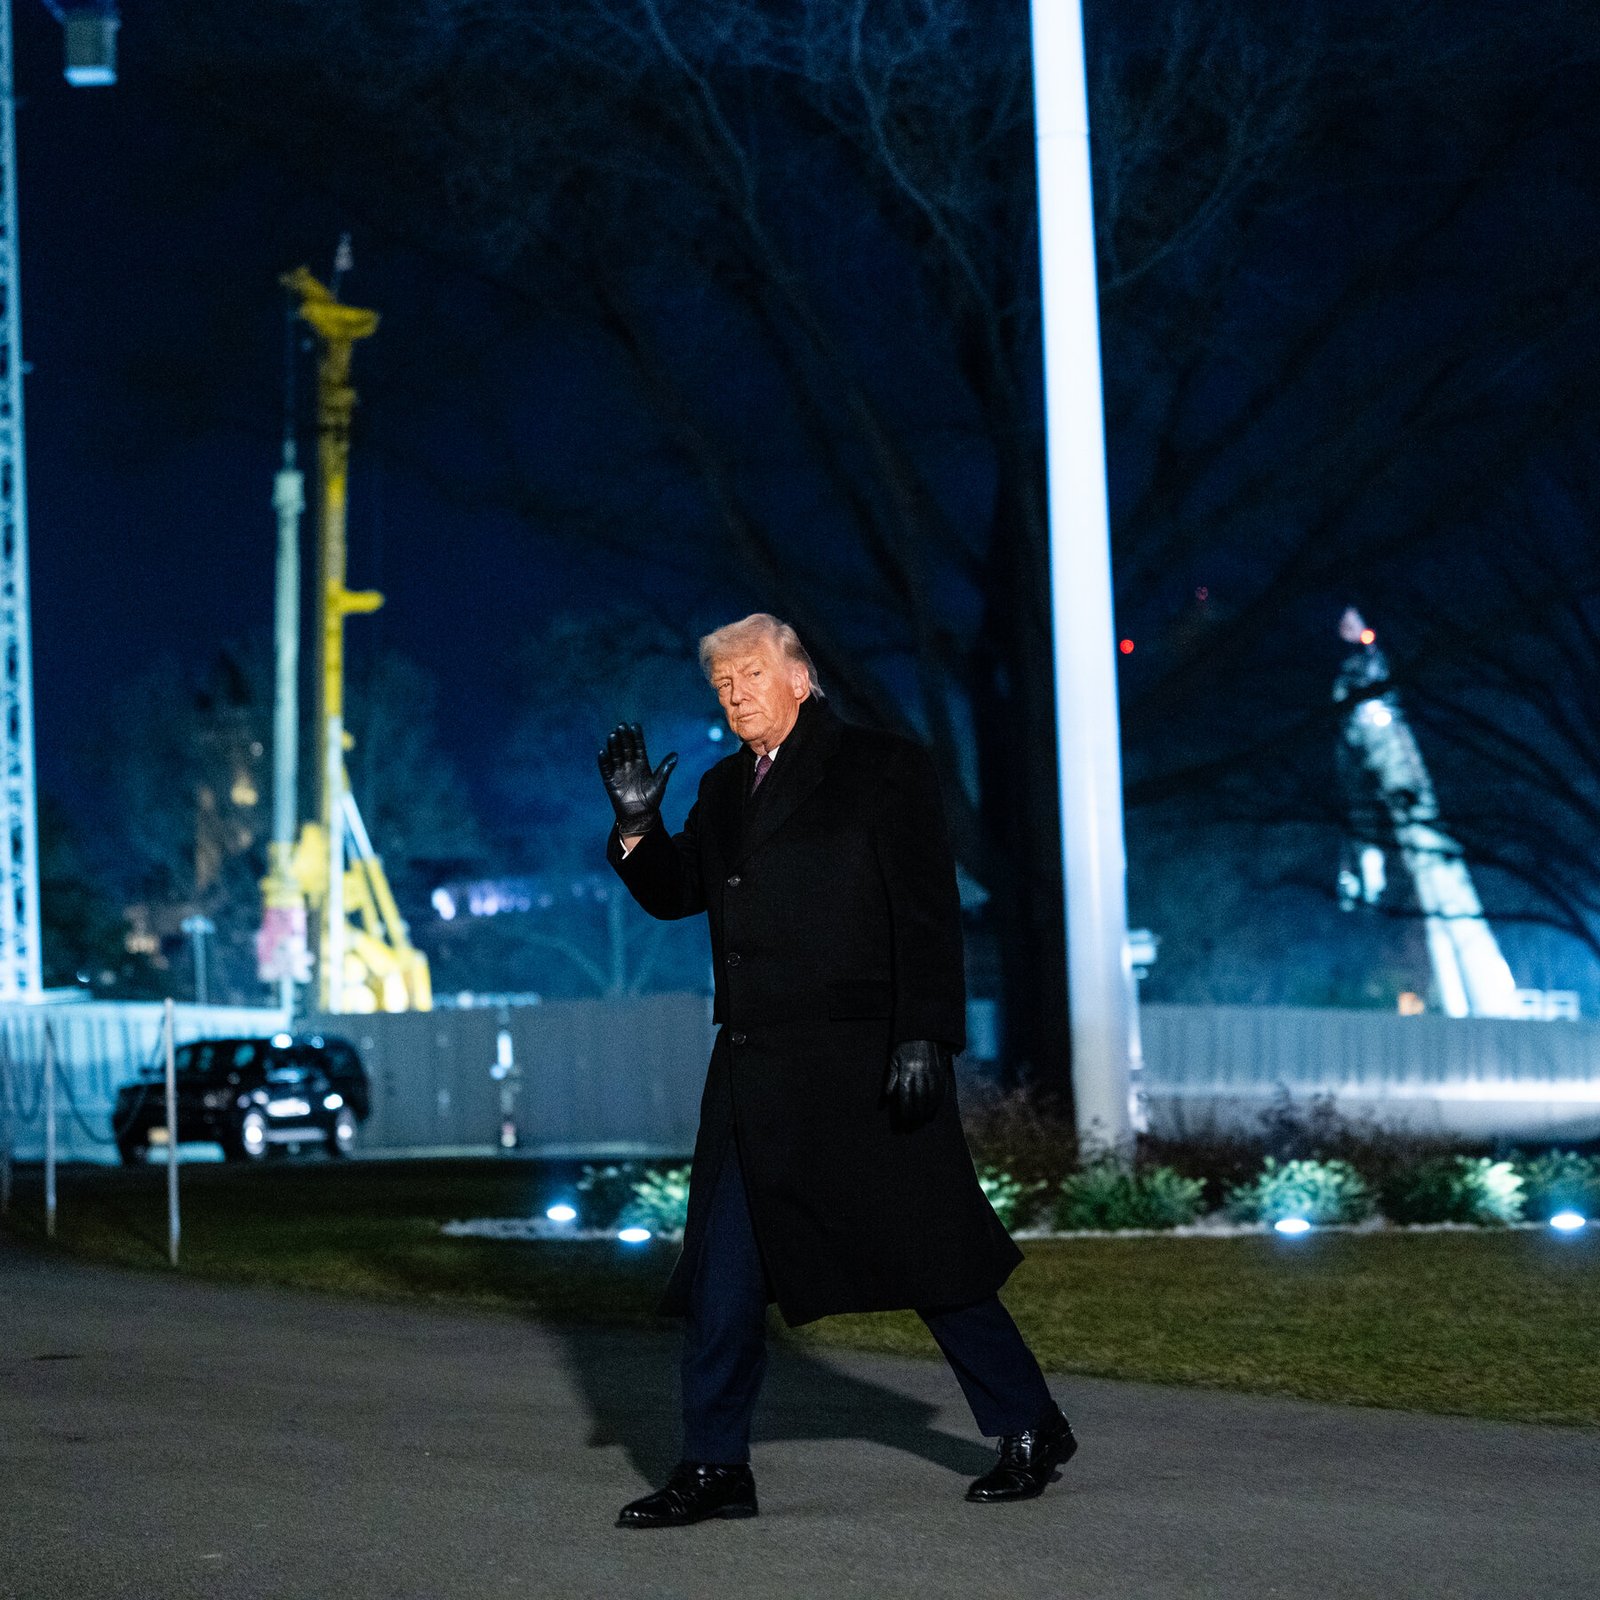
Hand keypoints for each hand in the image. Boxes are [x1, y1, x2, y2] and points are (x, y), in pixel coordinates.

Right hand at [599, 722, 678, 837]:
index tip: (635, 725)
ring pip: (615, 756)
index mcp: (642, 764)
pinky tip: (603, 752)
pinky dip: (604, 761)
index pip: (638, 746)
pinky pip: (606, 769)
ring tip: (612, 735)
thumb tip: (675, 754)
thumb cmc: (652, 800)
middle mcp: (630, 765)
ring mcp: (619, 772)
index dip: (636, 736)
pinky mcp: (610, 781)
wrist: (640, 816)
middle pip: (625, 748)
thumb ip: (665, 769)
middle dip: (624, 737)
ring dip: (613, 746)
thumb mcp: (660, 783)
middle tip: (621, 725)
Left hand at [885, 1039, 950, 1127]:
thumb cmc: (905, 1046)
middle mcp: (922, 1076)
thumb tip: (886, 1100)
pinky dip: (935, 1107)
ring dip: (925, 1115)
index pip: (906, 1100)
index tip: (902, 1126)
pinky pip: (940, 1095)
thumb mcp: (893, 1060)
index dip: (905, 1115)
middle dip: (914, 1119)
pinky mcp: (942, 1075)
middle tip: (910, 1129)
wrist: (925, 1032)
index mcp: (908, 1073)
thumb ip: (890, 1080)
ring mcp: (934, 1076)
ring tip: (919, 1125)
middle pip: (919, 1103)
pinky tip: (931, 1114)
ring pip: (930, 1101)